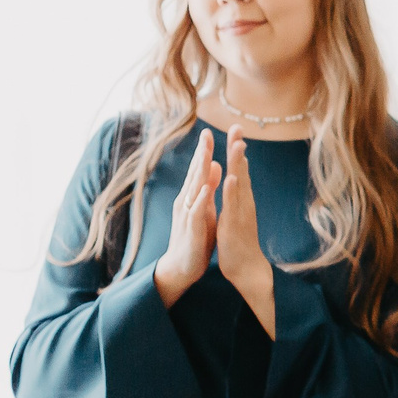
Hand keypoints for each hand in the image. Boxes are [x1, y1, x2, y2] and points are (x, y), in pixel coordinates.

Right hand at [153, 128, 223, 307]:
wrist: (183, 266)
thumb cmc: (196, 235)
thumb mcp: (205, 207)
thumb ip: (209, 186)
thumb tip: (215, 165)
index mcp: (194, 196)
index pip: (199, 169)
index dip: (204, 151)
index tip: (209, 132)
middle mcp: (187, 201)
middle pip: (195, 174)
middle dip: (201, 154)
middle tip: (206, 134)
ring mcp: (188, 214)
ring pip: (194, 189)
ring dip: (199, 172)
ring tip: (206, 154)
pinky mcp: (191, 229)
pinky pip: (195, 212)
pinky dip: (200, 200)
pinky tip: (205, 189)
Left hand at [213, 128, 275, 335]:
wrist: (246, 268)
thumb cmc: (238, 241)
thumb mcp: (235, 214)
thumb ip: (236, 196)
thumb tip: (235, 178)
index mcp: (241, 199)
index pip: (238, 170)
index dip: (236, 150)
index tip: (235, 130)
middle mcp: (244, 202)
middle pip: (241, 171)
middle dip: (239, 149)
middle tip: (238, 128)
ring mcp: (241, 213)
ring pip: (239, 184)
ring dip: (238, 165)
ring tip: (238, 146)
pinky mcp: (235, 225)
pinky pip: (234, 205)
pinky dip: (233, 191)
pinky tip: (232, 178)